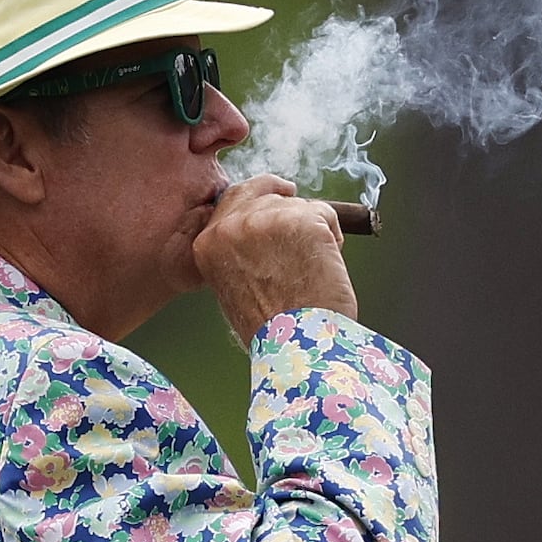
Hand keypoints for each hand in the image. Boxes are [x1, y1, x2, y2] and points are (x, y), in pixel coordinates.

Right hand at [194, 175, 357, 343]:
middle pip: (264, 192)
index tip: (277, 191)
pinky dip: (332, 238)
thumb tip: (265, 229)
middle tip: (299, 203)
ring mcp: (266, 220)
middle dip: (285, 199)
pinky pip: (325, 214)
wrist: (297, 349)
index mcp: (208, 245)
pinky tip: (325, 266)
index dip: (258, 194)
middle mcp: (231, 227)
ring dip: (311, 229)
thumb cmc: (272, 331)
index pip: (231, 199)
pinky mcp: (302, 220)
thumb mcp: (234, 286)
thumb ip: (240, 251)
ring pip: (298, 204)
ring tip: (311, 269)